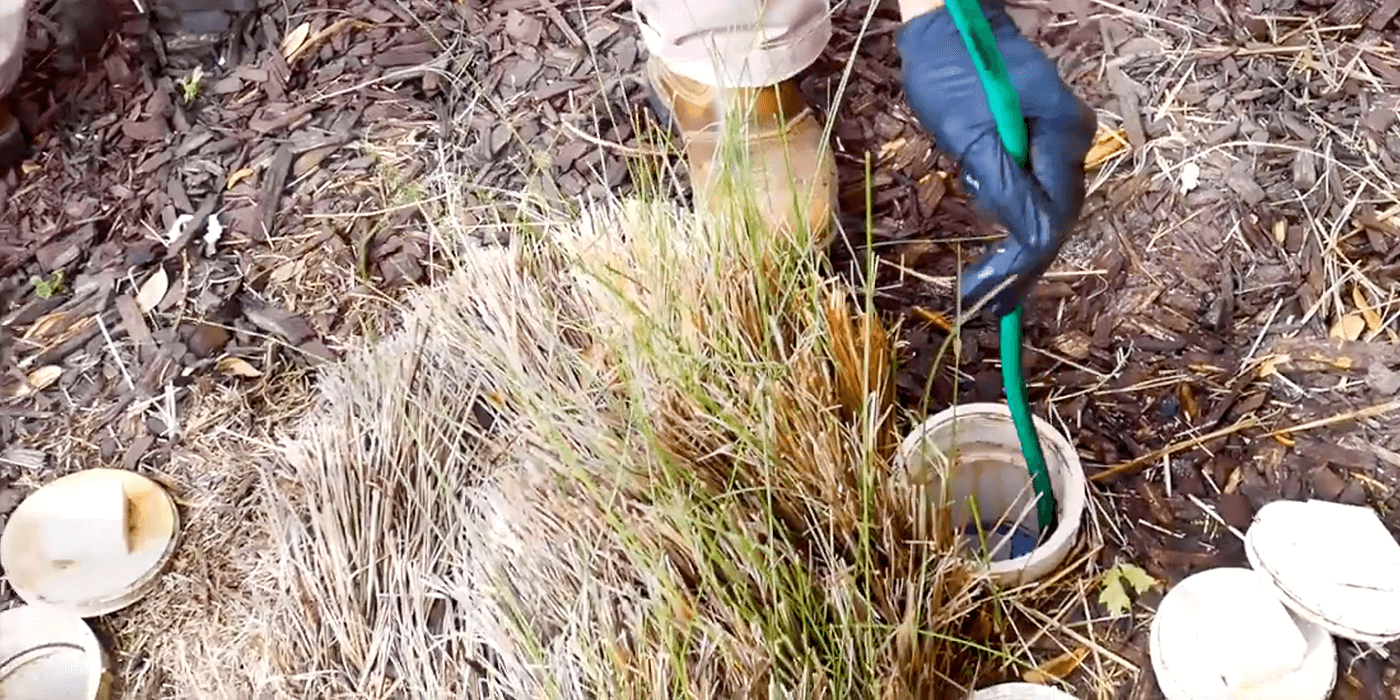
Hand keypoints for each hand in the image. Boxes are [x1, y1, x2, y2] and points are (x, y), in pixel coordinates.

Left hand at [896, 0, 1096, 316]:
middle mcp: (1071, 139)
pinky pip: (1031, 187)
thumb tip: (1029, 241)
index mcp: (1063, 136)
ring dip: (1012, 245)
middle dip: (1018, 266)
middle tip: (984, 305)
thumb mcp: (970, 133)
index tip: (986, 296)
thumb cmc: (954, 68)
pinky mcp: (1037, 137)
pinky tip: (991, 249)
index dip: (1020, 265)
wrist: (950, 20)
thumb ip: (1001, 185)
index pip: (1051, 218)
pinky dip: (1009, 216)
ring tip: (981, 287)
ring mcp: (1058, 137)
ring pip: (1043, 207)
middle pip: (1054, 217)